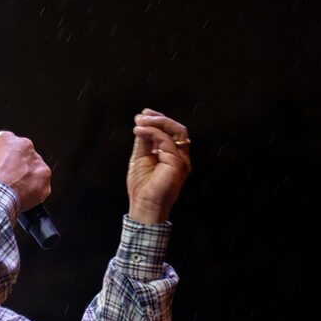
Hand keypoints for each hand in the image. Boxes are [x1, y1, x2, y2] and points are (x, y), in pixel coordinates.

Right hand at [0, 131, 51, 210]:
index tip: (3, 162)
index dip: (5, 154)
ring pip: (34, 169)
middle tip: (9, 178)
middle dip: (18, 166)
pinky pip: (41, 185)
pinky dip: (34, 191)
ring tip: (16, 189)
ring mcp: (37, 162)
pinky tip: (24, 196)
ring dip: (28, 177)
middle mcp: (26, 147)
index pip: (9, 142)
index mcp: (8, 140)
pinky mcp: (44, 178)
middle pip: (24, 155)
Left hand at [127, 108, 191, 223]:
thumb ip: (143, 140)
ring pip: (177, 131)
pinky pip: (166, 141)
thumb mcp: (140, 157)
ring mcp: (181, 160)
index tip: (143, 114)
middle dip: (159, 118)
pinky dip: (153, 132)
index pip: (171, 132)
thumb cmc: (142, 187)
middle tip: (143, 115)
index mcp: (172, 155)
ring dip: (158, 122)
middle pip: (177, 129)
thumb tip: (141, 121)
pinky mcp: (177, 164)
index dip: (159, 120)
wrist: (144, 206)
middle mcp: (180, 156)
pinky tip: (140, 131)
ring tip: (141, 121)